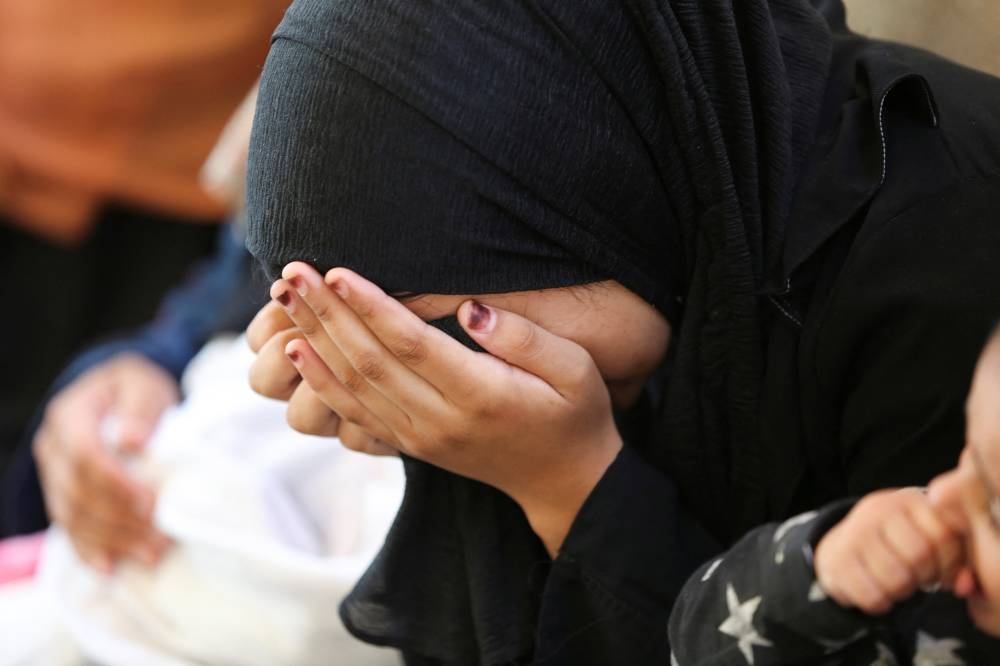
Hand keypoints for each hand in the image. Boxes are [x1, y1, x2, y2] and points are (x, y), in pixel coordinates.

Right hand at [33, 354, 175, 572]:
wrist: (120, 394)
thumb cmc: (137, 389)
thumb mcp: (145, 386)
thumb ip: (141, 409)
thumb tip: (132, 441)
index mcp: (70, 415)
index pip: (84, 455)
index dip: (116, 484)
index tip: (151, 503)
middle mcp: (52, 447)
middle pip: (77, 493)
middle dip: (120, 520)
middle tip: (161, 537)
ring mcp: (53, 475)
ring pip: (72, 517)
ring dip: (112, 540)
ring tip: (152, 553)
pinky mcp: (62, 496)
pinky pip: (69, 528)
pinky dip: (89, 550)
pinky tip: (111, 567)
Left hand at [269, 263, 622, 555]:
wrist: (564, 482)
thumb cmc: (574, 414)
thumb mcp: (574, 370)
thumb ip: (525, 338)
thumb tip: (470, 308)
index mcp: (482, 397)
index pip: (411, 345)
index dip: (369, 306)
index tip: (334, 270)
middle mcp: (442, 422)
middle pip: (369, 362)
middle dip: (326, 313)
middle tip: (292, 270)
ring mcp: (421, 438)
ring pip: (353, 387)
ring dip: (314, 340)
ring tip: (283, 297)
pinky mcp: (411, 446)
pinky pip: (355, 414)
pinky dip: (322, 381)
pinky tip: (298, 350)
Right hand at [814, 488, 965, 613]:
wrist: (846, 544)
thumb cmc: (901, 544)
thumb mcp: (931, 541)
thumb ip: (958, 561)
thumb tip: (964, 586)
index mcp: (908, 499)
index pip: (943, 535)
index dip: (949, 564)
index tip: (941, 572)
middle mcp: (878, 508)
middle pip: (918, 555)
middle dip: (924, 576)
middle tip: (919, 579)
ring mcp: (853, 532)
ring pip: (895, 578)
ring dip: (903, 592)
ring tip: (900, 585)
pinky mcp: (836, 558)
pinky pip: (870, 594)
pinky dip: (880, 603)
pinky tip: (879, 593)